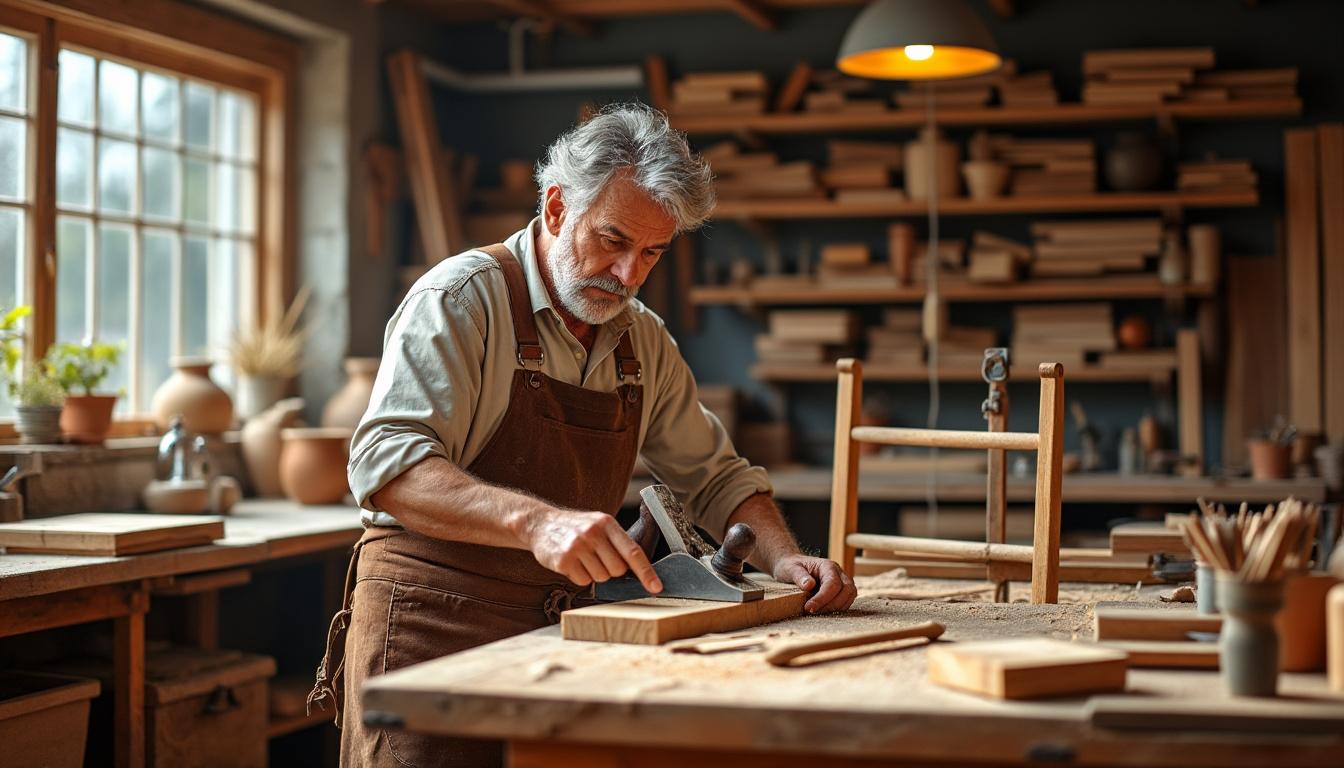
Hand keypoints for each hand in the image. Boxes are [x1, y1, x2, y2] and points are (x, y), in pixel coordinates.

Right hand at [524, 508, 662, 593]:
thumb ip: (617, 542)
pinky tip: (572, 563)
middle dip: (611, 570)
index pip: (633, 551)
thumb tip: (638, 570)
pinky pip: (583, 581)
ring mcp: (577, 546)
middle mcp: (593, 533)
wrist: (540, 524)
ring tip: (582, 558)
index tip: (657, 587)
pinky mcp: (563, 560)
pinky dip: (580, 577)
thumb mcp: (598, 525)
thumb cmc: (576, 528)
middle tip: (597, 558)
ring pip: (601, 578)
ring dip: (594, 573)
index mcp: (607, 523)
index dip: (647, 572)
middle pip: (617, 570)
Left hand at [773, 554, 856, 613]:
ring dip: (835, 608)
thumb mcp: (790, 568)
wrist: (794, 567)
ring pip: (849, 597)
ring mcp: (842, 582)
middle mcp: (839, 573)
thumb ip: (799, 575)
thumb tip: (809, 585)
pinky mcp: (842, 591)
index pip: (832, 583)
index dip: (823, 598)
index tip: (809, 608)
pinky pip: (846, 602)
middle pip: (847, 590)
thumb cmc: (792, 566)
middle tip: (813, 612)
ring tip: (816, 612)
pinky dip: (837, 609)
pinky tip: (822, 611)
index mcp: (828, 566)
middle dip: (832, 605)